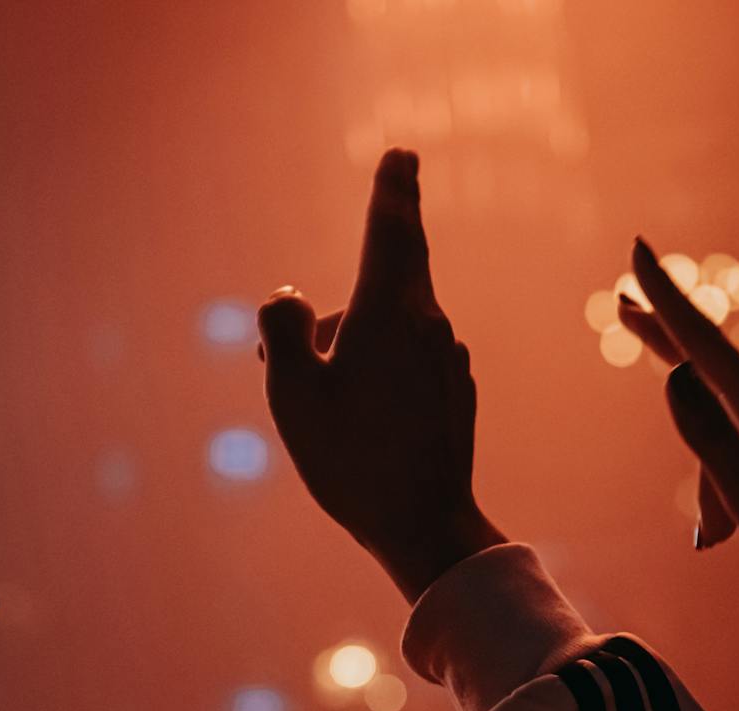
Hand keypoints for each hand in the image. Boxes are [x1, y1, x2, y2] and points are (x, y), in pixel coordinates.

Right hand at [257, 148, 503, 600]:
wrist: (427, 526)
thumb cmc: (354, 460)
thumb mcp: (293, 393)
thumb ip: (283, 331)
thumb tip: (290, 300)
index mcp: (391, 310)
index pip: (392, 228)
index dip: (393, 188)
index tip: (402, 156)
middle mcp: (430, 323)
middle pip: (386, 279)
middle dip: (353, 288)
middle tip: (346, 279)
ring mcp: (448, 359)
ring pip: (392, 327)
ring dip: (356, 346)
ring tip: (323, 410)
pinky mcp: (455, 392)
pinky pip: (409, 362)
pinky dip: (379, 373)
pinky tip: (359, 426)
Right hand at [622, 237, 738, 592]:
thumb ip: (707, 435)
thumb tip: (673, 374)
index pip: (702, 341)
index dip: (664, 298)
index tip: (638, 250)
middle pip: (707, 365)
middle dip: (664, 341)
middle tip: (622, 304)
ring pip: (722, 432)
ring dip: (707, 481)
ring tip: (715, 536)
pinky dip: (724, 487)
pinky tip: (726, 532)